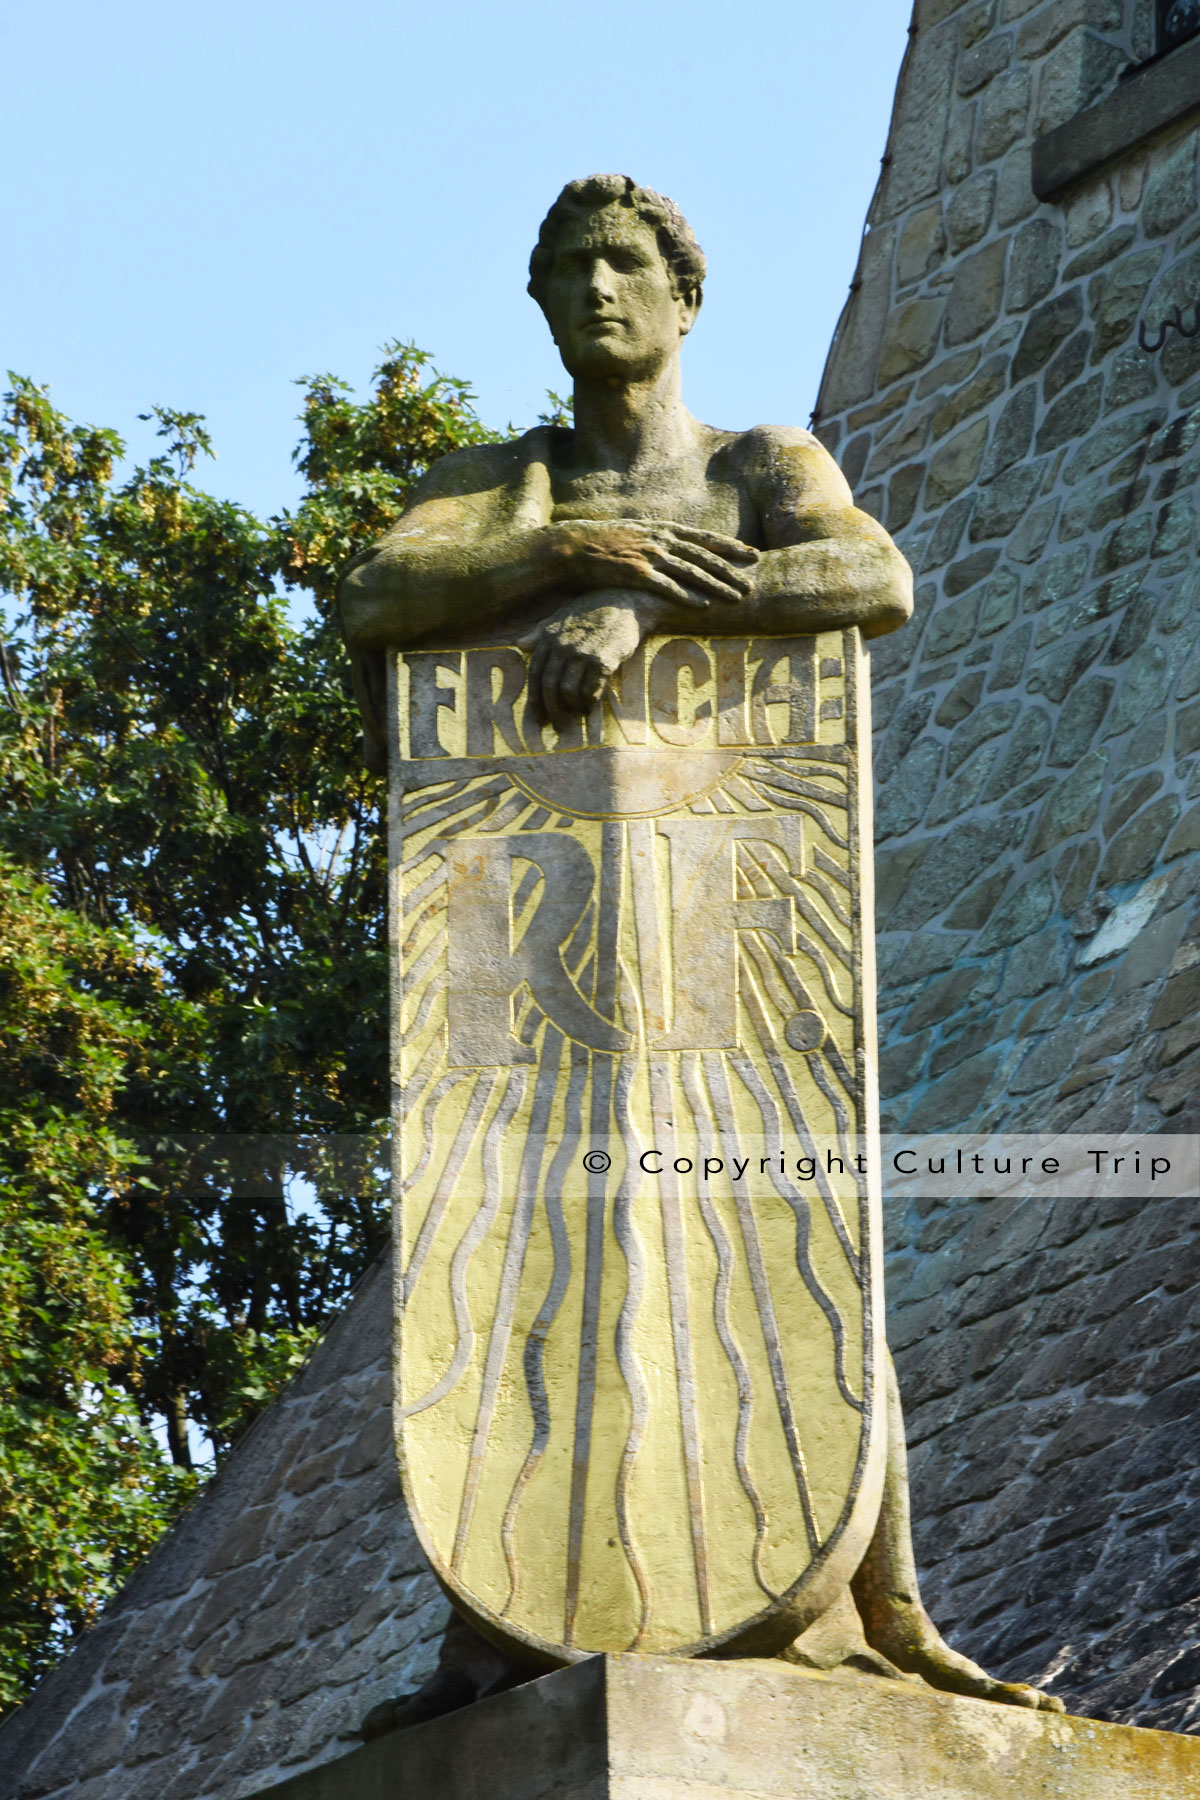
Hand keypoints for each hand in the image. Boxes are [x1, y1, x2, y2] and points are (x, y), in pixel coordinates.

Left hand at [521, 591, 648, 731]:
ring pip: (569, 691)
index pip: (535, 674)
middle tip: (558, 726)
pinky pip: (591, 689)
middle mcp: (563, 646)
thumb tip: (519, 643)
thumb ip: (539, 632)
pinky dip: (589, 700)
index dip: (535, 698)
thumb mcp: (561, 616)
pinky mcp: (603, 660)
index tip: (538, 716)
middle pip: (550, 687)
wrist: (624, 601)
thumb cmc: (591, 609)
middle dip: (552, 711)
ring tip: (578, 711)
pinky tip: (592, 701)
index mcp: (549, 637)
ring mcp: (582, 653)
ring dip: (572, 706)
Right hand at [545, 518, 757, 608]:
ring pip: (692, 572)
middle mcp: (660, 540)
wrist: (573, 546)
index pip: (704, 538)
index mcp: (663, 529)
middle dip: (732, 570)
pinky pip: (667, 588)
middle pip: (704, 556)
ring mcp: (649, 556)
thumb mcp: (637, 533)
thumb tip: (677, 548)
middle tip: (753, 583)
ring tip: (737, 597)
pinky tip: (703, 607)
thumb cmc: (604, 542)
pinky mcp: (635, 574)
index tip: (752, 554)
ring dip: (717, 586)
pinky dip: (687, 597)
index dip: (730, 546)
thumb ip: (659, 539)